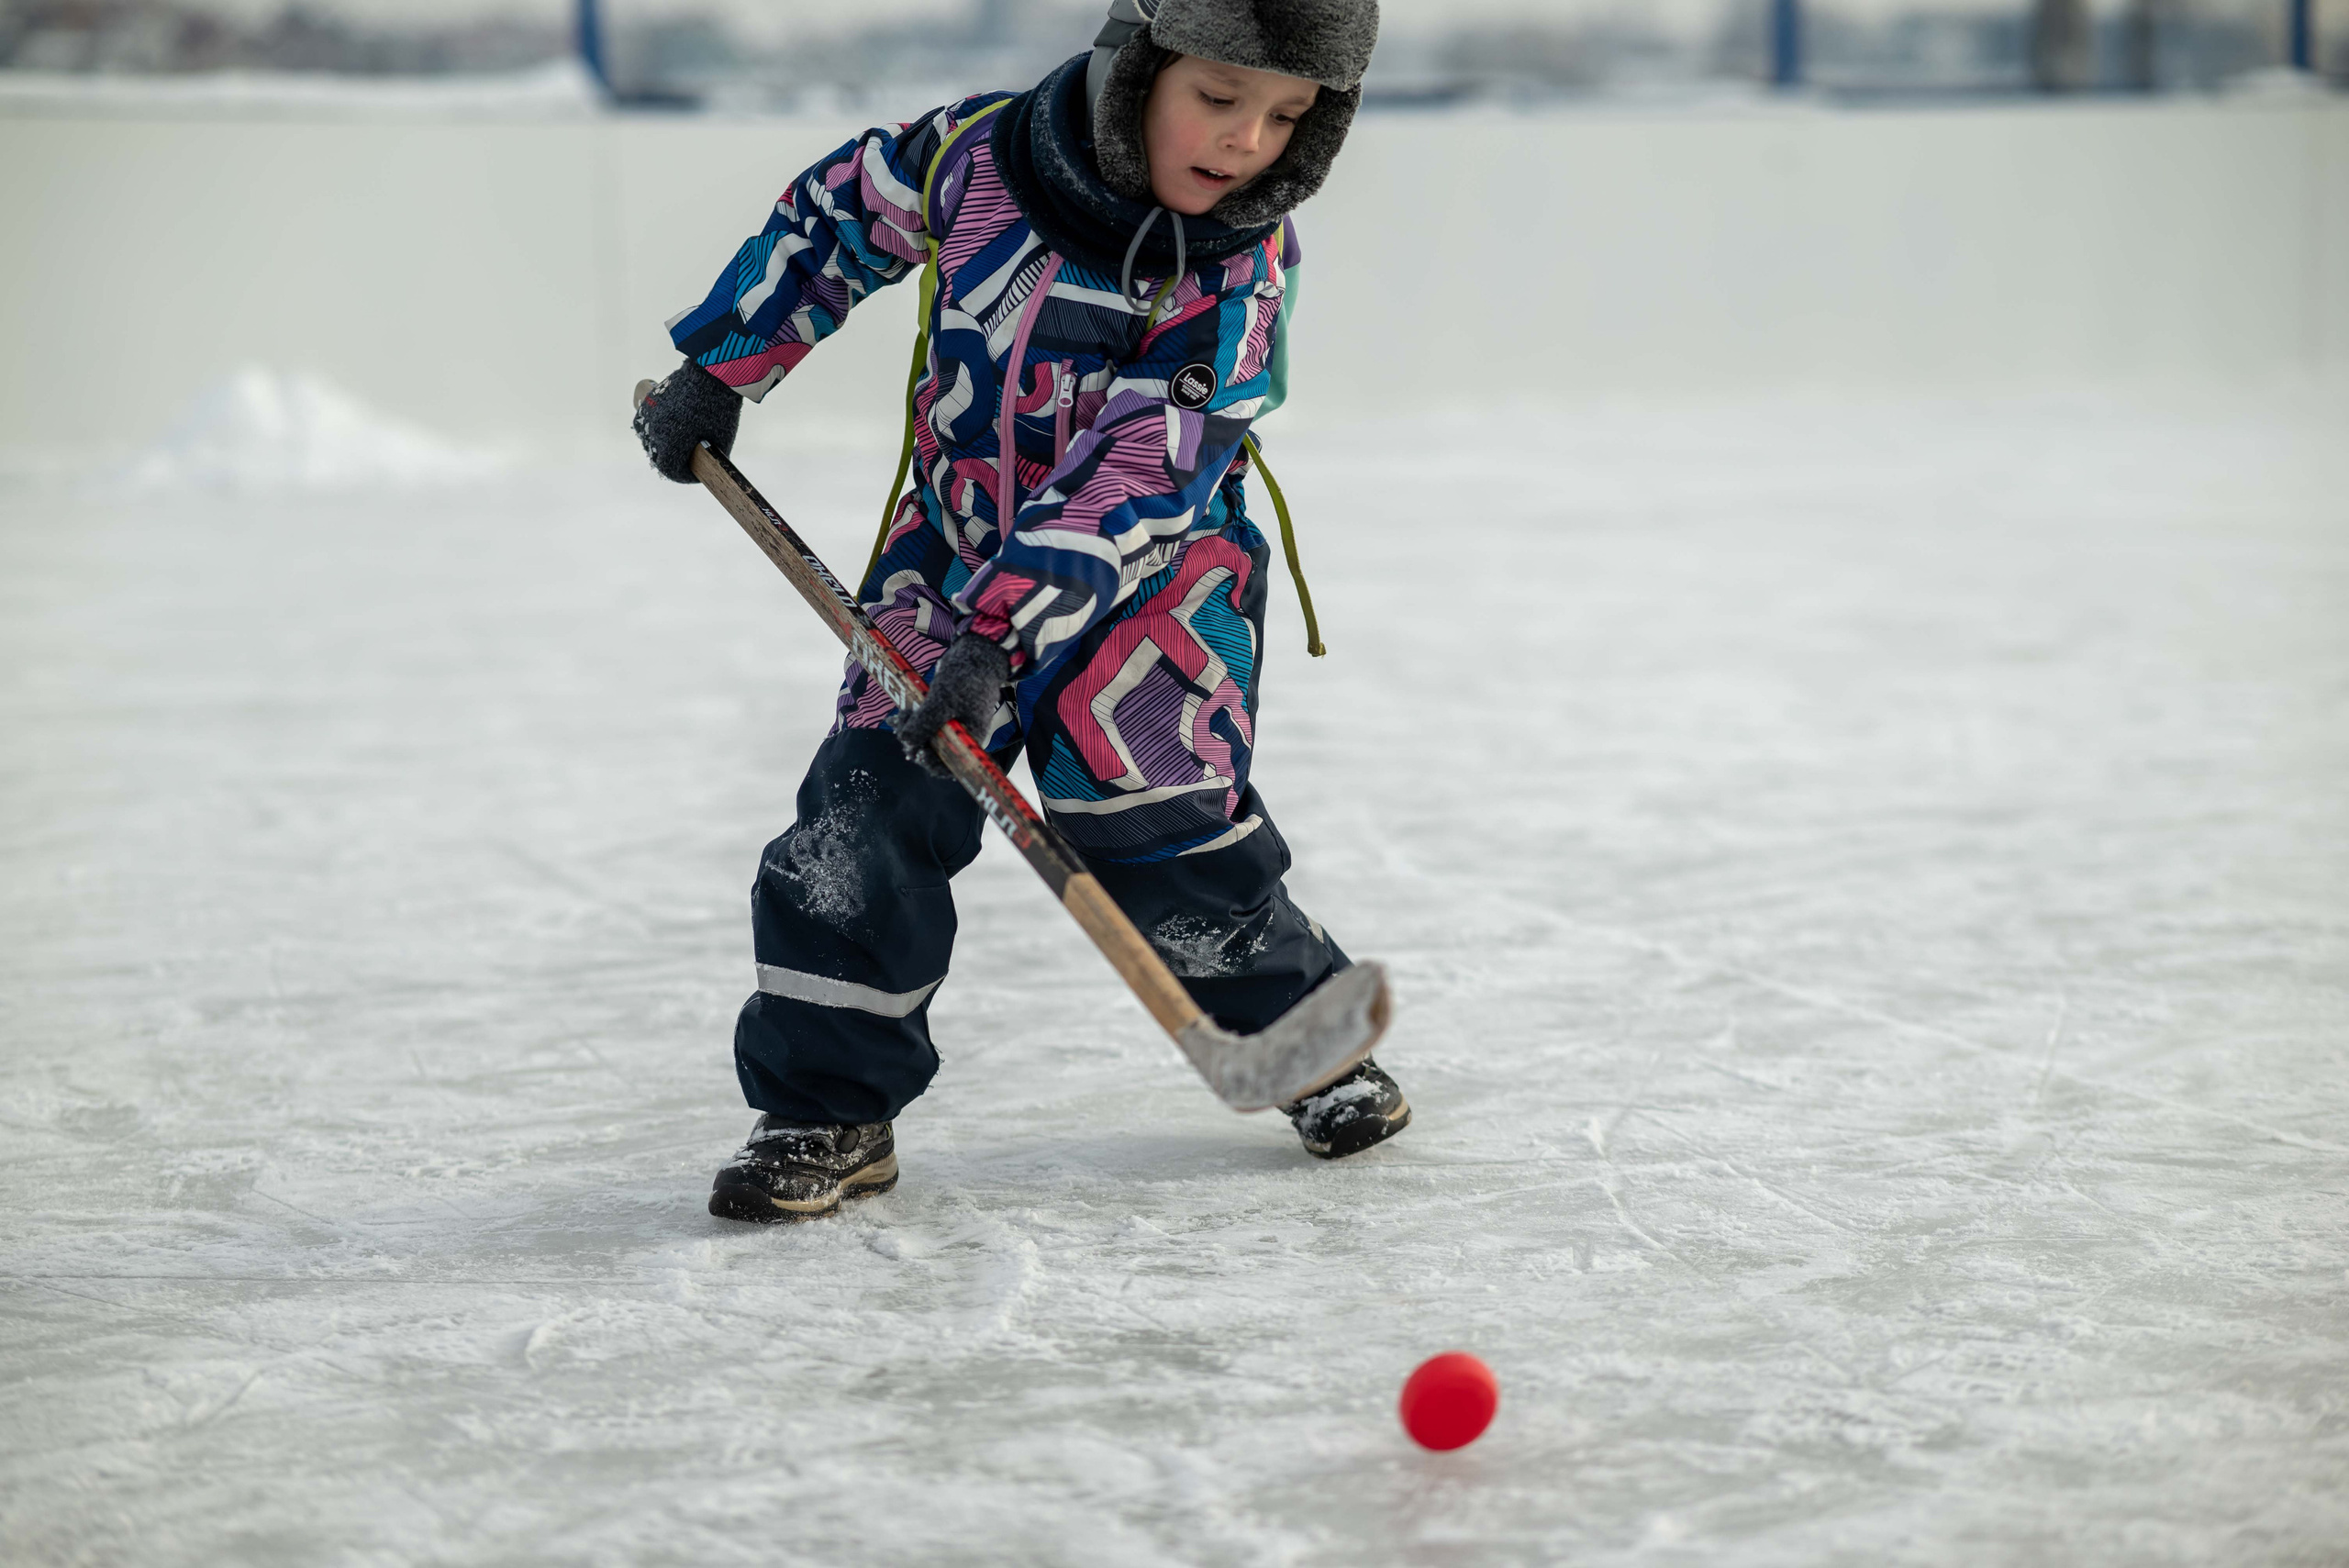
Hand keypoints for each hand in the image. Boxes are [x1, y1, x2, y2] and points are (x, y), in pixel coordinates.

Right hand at [632, 359, 741, 482]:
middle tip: (689, 460)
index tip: (692, 474)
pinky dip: (658, 428)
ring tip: (679, 443)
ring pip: (650, 439)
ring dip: (662, 444)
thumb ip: (708, 459)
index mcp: (670, 443)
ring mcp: (649, 415)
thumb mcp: (720, 442)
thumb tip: (705, 469)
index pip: (669, 469)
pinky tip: (671, 426)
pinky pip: (648, 422)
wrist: (713, 374)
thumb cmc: (719, 409)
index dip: (683, 475)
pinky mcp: (649, 401)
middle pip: (658, 456)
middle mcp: (654, 431)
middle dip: (673, 460)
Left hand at [892, 632, 1013, 778]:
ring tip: (897, 719)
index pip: (952, 766)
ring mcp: (953, 724)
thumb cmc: (965, 676)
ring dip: (910, 731)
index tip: (916, 753)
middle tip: (900, 730)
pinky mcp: (944, 713)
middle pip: (936, 753)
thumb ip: (925, 723)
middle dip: (916, 743)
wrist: (976, 651)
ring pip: (927, 738)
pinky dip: (912, 721)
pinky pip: (926, 724)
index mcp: (970, 739)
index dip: (932, 764)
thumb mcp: (943, 700)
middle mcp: (963, 736)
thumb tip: (906, 742)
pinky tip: (898, 717)